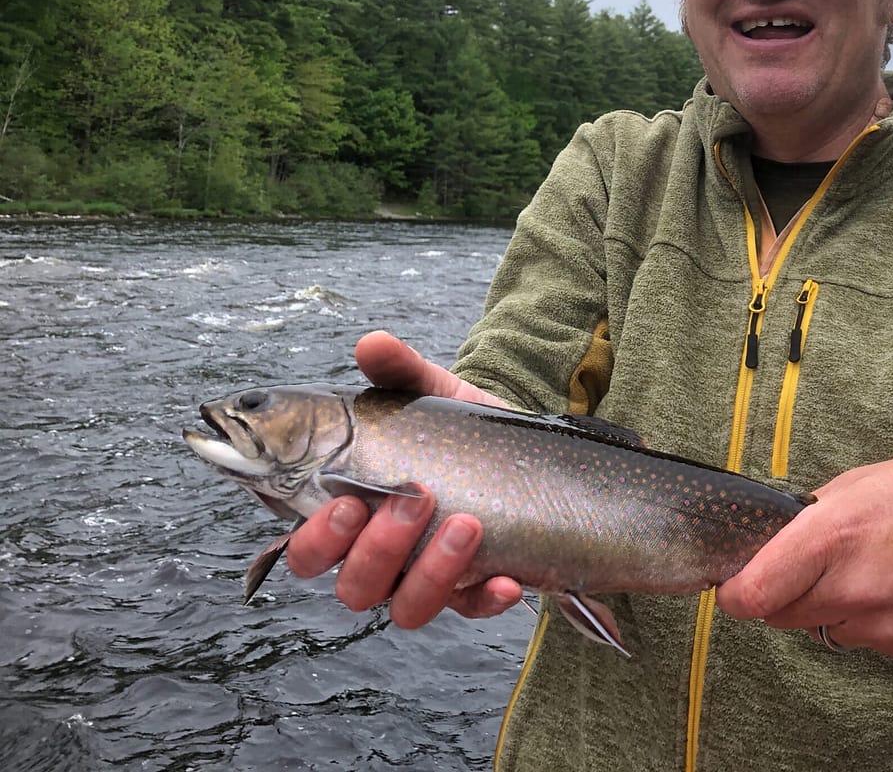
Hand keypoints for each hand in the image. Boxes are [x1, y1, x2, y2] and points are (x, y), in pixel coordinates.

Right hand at [284, 330, 524, 627]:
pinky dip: (485, 599)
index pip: (306, 548)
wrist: (521, 449)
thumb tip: (372, 344)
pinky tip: (505, 578)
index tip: (344, 502)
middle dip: (378, 549)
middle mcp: (378, 557)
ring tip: (467, 522)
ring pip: (405, 607)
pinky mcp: (473, 588)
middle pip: (351, 586)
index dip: (314, 539)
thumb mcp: (432, 393)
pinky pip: (470, 612)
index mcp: (350, 514)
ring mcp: (424, 578)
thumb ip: (398, 371)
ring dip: (432, 571)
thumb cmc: (453, 428)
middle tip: (414, 498)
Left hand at [714, 448, 892, 661]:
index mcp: (833, 535)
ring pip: (825, 629)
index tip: (734, 586)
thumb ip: (811, 521)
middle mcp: (854, 587)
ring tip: (877, 568)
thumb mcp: (860, 482)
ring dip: (834, 607)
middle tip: (819, 565)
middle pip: (782, 616)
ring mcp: (884, 624)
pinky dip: (874, 620)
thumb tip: (772, 550)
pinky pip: (867, 640)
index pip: (753, 594)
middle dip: (787, 593)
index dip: (735, 593)